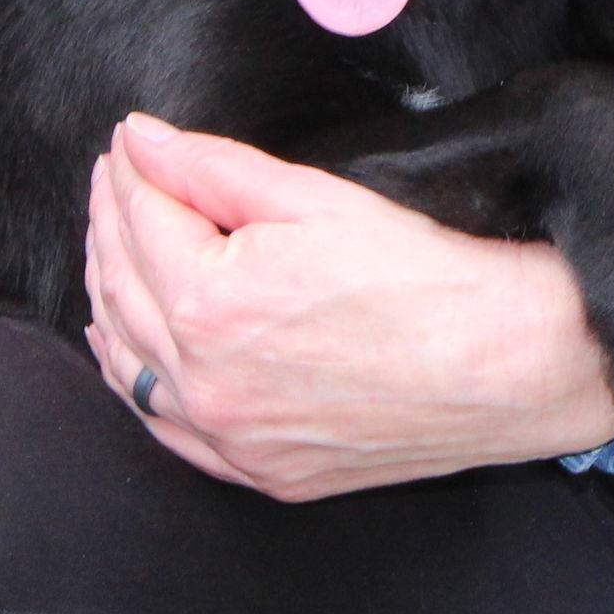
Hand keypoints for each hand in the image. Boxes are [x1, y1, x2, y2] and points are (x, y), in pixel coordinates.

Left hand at [84, 113, 613, 501]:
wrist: (503, 363)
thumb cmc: (419, 275)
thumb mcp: (311, 197)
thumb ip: (210, 168)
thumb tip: (139, 141)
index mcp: (207, 305)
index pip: (139, 221)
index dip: (128, 172)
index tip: (125, 143)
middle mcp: (203, 382)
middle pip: (121, 286)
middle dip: (111, 221)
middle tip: (117, 179)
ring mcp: (229, 438)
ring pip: (129, 362)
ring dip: (111, 294)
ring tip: (114, 244)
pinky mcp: (260, 472)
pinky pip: (165, 427)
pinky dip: (136, 377)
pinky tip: (128, 346)